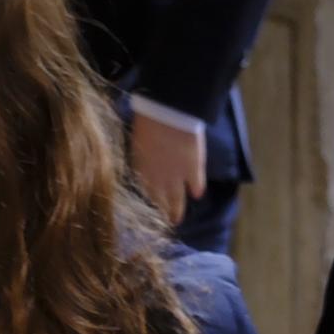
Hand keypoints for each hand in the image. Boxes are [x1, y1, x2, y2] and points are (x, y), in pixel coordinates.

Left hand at [127, 106, 206, 224]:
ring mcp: (176, 176)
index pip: (142, 192)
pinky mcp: (193, 169)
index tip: (147, 209)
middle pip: (158, 202)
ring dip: (176, 211)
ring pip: (176, 200)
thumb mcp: (136, 140)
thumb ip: (139, 157)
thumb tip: (141, 163)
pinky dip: (196, 190)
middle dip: (160, 213)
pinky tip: (197, 194)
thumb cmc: (147, 119)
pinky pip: (196, 185)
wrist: (168, 111)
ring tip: (176, 220)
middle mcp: (156, 178)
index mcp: (139, 170)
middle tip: (162, 222)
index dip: (145, 201)